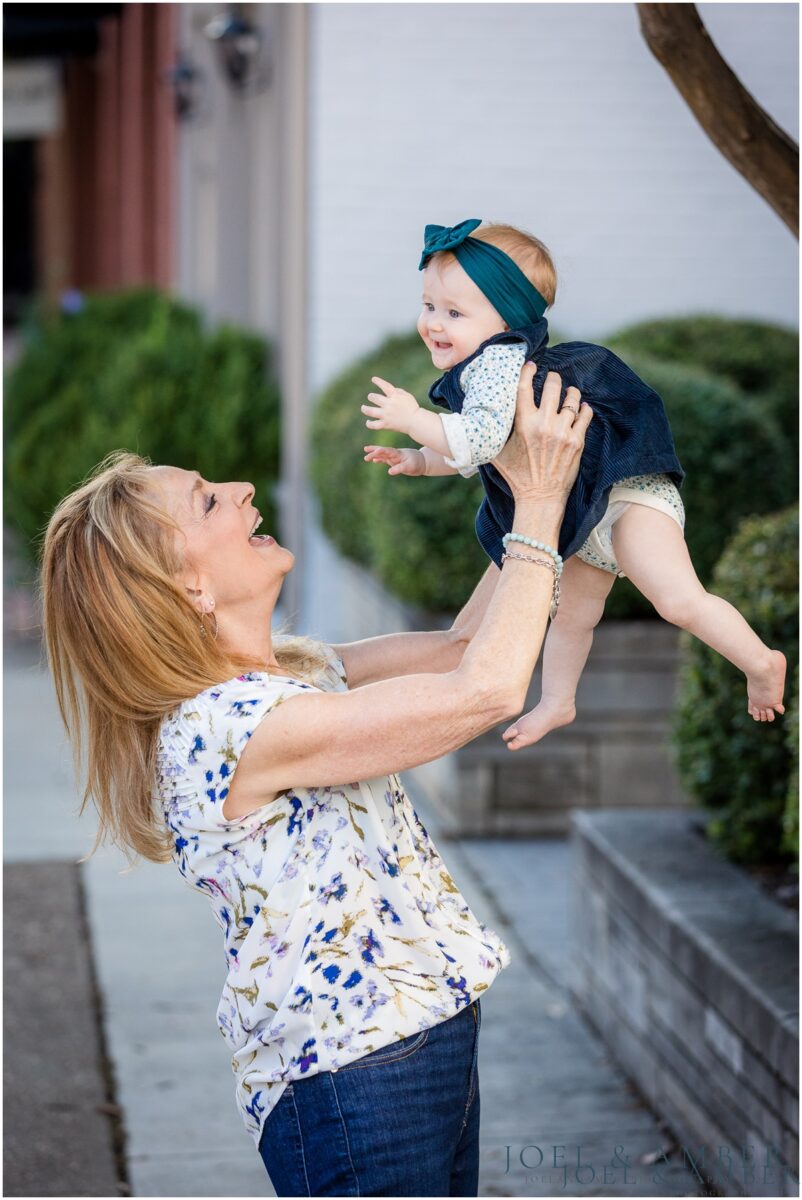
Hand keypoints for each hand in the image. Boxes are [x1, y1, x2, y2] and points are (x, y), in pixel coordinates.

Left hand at [361, 377, 420, 434]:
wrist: (416, 421)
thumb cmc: (412, 407)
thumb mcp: (407, 395)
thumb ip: (396, 391)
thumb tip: (386, 389)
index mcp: (395, 396)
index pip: (384, 386)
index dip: (378, 381)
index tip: (373, 379)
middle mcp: (389, 404)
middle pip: (374, 398)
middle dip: (371, 397)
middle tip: (371, 397)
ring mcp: (386, 415)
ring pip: (370, 411)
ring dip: (365, 409)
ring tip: (363, 408)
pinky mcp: (386, 424)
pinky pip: (374, 425)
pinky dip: (369, 424)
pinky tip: (368, 421)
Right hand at [363, 445, 425, 475]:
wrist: (422, 461)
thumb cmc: (417, 463)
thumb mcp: (409, 467)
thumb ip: (399, 468)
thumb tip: (389, 472)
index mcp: (398, 454)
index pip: (388, 451)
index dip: (381, 451)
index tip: (375, 451)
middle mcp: (395, 454)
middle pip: (383, 452)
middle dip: (374, 451)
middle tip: (366, 451)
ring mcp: (394, 457)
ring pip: (382, 455)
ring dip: (375, 455)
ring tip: (366, 457)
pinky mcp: (395, 460)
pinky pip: (385, 459)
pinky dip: (380, 459)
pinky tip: (374, 460)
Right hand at [492, 362, 592, 503]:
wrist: (540, 497)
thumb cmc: (516, 475)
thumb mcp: (496, 452)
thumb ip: (492, 432)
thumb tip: (479, 416)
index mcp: (523, 424)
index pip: (525, 387)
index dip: (528, 371)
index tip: (531, 365)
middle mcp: (544, 424)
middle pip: (553, 386)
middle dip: (553, 378)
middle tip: (552, 377)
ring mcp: (563, 432)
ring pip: (572, 399)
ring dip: (570, 392)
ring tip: (569, 391)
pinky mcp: (577, 441)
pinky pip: (585, 416)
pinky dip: (584, 408)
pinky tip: (580, 407)